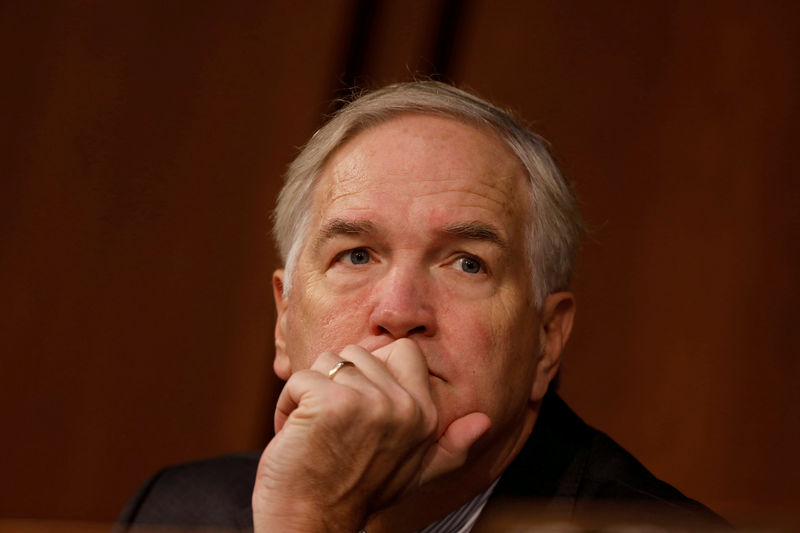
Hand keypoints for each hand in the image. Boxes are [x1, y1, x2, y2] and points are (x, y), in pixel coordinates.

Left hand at [252, 338, 489, 532]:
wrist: (311, 524)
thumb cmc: (356, 493)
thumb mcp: (413, 472)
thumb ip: (448, 447)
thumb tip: (484, 421)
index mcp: (426, 415)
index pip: (401, 351)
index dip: (371, 373)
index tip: (359, 414)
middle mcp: (405, 406)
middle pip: (358, 353)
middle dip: (336, 383)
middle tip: (333, 428)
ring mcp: (369, 403)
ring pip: (327, 362)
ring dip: (309, 394)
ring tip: (315, 432)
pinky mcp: (331, 403)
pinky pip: (299, 379)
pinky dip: (288, 404)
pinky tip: (296, 434)